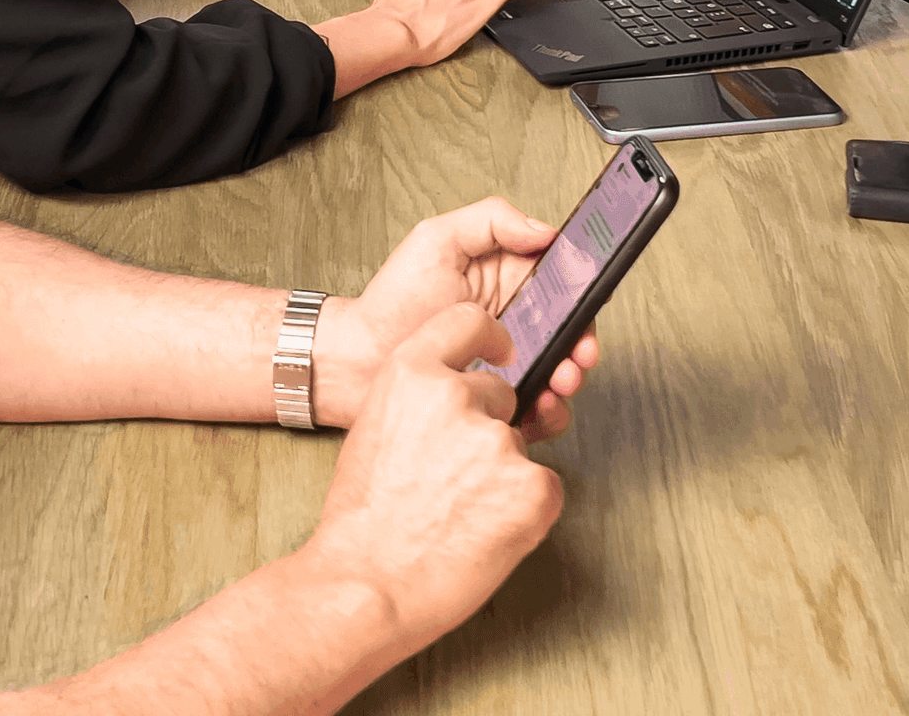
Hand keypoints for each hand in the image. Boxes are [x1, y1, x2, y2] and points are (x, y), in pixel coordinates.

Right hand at [300, 305, 566, 656]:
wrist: (364, 585)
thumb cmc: (364, 517)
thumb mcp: (377, 424)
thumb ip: (421, 395)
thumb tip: (464, 393)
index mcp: (412, 371)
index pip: (470, 321)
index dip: (492, 338)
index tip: (504, 353)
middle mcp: (458, 393)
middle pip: (501, 396)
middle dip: (486, 430)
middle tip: (450, 481)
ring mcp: (498, 439)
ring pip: (518, 447)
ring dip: (501, 476)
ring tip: (456, 515)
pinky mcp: (532, 486)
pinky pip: (544, 487)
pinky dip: (524, 511)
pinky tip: (483, 534)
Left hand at [316, 196, 599, 436]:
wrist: (357, 364)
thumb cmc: (393, 301)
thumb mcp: (438, 240)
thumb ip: (492, 221)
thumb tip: (544, 230)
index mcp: (507, 277)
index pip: (560, 280)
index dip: (582, 291)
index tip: (588, 303)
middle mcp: (514, 319)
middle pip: (568, 329)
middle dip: (582, 342)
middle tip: (579, 356)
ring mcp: (508, 362)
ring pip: (558, 370)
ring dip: (568, 377)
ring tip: (559, 382)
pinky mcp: (498, 400)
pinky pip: (534, 408)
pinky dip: (545, 412)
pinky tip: (539, 408)